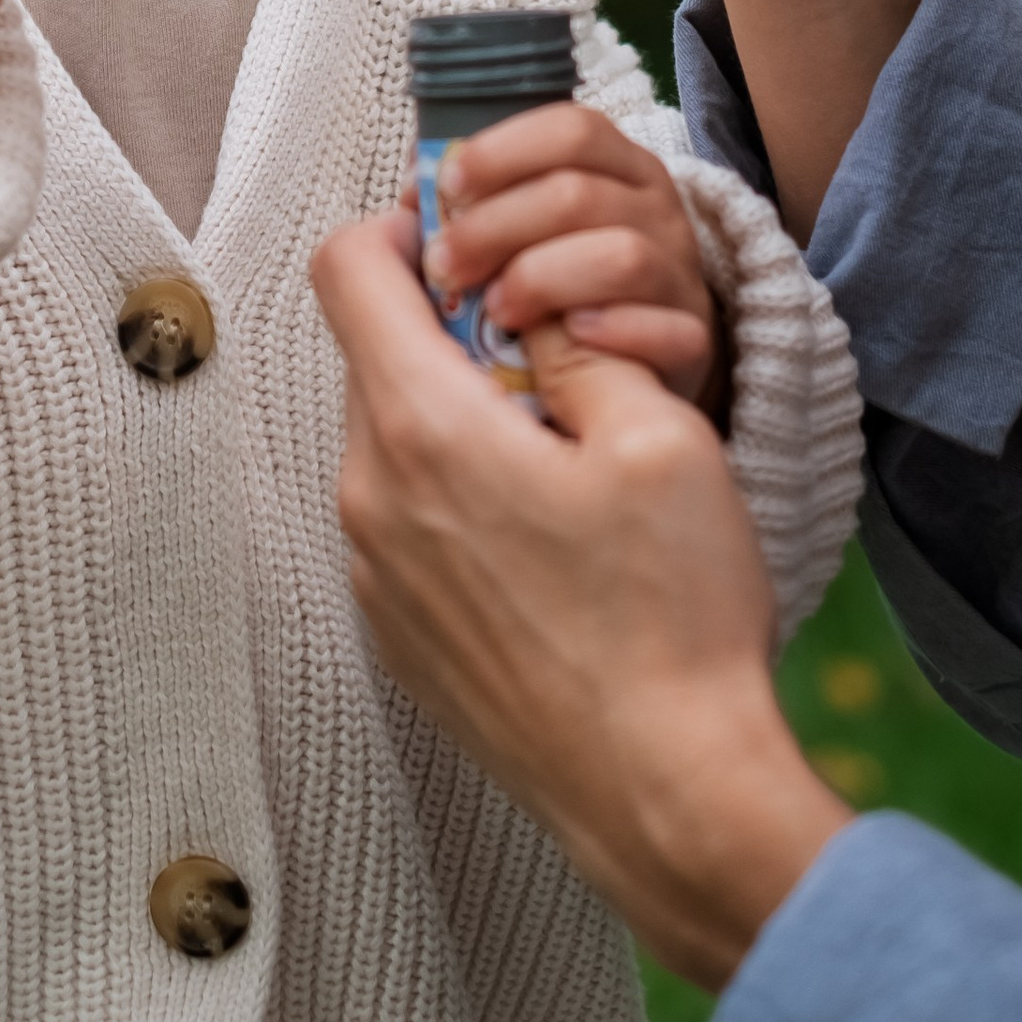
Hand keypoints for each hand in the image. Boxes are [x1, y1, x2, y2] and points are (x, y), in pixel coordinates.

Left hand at [313, 208, 849, 986]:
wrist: (665, 795)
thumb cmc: (673, 616)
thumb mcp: (660, 437)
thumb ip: (577, 341)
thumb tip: (527, 300)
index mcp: (423, 426)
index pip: (348, 268)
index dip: (401, 226)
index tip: (470, 238)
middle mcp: (368, 496)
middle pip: (373, 356)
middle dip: (447, 330)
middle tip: (549, 354)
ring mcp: (373, 575)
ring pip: (388, 441)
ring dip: (452, 419)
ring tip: (558, 458)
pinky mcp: (395, 638)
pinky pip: (401, 523)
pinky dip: (450, 500)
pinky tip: (544, 544)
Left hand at [416, 100, 727, 420]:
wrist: (654, 363)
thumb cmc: (570, 285)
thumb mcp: (534, 227)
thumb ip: (480, 202)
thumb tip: (414, 195)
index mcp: (617, 167)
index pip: (571, 128)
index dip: (502, 150)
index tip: (447, 186)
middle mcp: (655, 213)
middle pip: (578, 193)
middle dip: (497, 225)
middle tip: (445, 266)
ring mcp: (678, 278)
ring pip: (621, 255)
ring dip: (544, 278)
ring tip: (496, 311)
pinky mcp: (694, 346)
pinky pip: (669, 332)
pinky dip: (614, 332)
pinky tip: (567, 339)